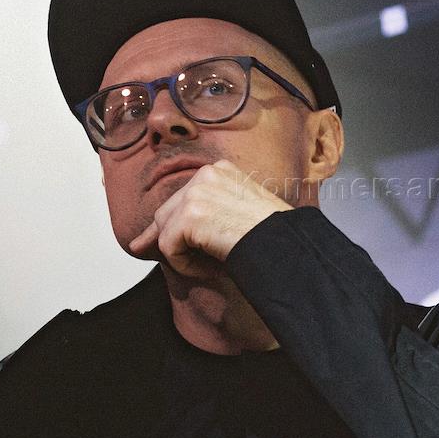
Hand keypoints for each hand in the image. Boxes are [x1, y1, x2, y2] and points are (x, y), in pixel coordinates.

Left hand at [128, 160, 292, 275]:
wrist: (285, 243)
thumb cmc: (271, 234)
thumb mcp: (238, 213)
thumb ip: (206, 214)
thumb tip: (153, 237)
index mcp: (220, 170)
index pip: (184, 197)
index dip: (174, 223)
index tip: (159, 241)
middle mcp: (205, 174)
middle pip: (168, 210)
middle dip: (165, 236)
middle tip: (164, 255)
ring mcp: (196, 193)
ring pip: (165, 229)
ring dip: (181, 253)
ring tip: (209, 265)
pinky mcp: (189, 216)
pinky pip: (168, 248)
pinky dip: (184, 264)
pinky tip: (209, 267)